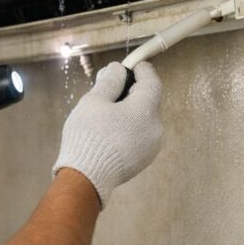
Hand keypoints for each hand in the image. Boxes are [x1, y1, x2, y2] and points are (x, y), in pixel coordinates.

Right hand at [52, 62, 162, 206]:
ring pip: (144, 119)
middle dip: (132, 91)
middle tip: (110, 88)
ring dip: (130, 111)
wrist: (86, 178)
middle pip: (148, 100)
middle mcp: (156, 128)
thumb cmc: (89, 136)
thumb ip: (110, 81)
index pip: (152, 81)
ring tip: (107, 113)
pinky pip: (141, 135)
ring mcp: (152, 146)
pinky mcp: (145, 159)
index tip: (130, 66)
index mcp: (146, 110)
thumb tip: (119, 70)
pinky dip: (130, 127)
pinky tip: (111, 131)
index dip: (141, 70)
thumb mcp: (94, 101)